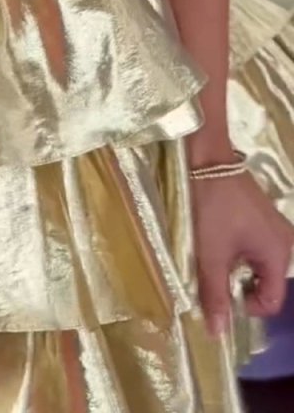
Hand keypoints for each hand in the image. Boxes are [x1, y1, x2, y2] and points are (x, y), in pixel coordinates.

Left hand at [192, 173, 293, 335]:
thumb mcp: (210, 253)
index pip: (270, 302)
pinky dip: (235, 250)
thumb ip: (215, 294)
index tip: (218, 292)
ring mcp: (274, 227)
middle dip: (238, 285)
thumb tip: (218, 333)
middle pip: (265, 283)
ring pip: (256, 264)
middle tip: (212, 273)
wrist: (207, 158)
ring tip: (210, 255)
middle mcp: (284, 243)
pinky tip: (215, 238)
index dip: (244, 305)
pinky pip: (252, 246)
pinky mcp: (260, 216)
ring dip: (233, 267)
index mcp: (279, 255)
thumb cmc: (212, 207)